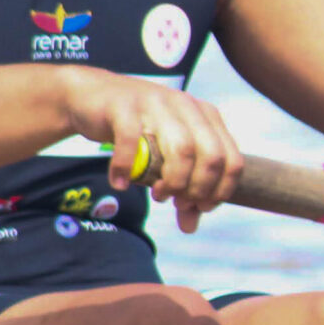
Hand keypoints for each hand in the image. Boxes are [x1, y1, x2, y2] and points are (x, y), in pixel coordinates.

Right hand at [59, 67, 244, 233]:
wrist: (90, 97)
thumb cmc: (136, 132)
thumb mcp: (164, 158)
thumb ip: (181, 190)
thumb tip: (190, 227)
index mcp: (206, 116)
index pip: (232, 160)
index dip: (220, 191)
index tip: (199, 207)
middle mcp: (187, 106)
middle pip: (212, 156)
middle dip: (198, 189)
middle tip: (178, 203)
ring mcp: (157, 102)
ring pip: (182, 149)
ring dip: (172, 182)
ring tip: (158, 196)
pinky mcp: (124, 106)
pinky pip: (132, 142)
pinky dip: (126, 169)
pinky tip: (120, 183)